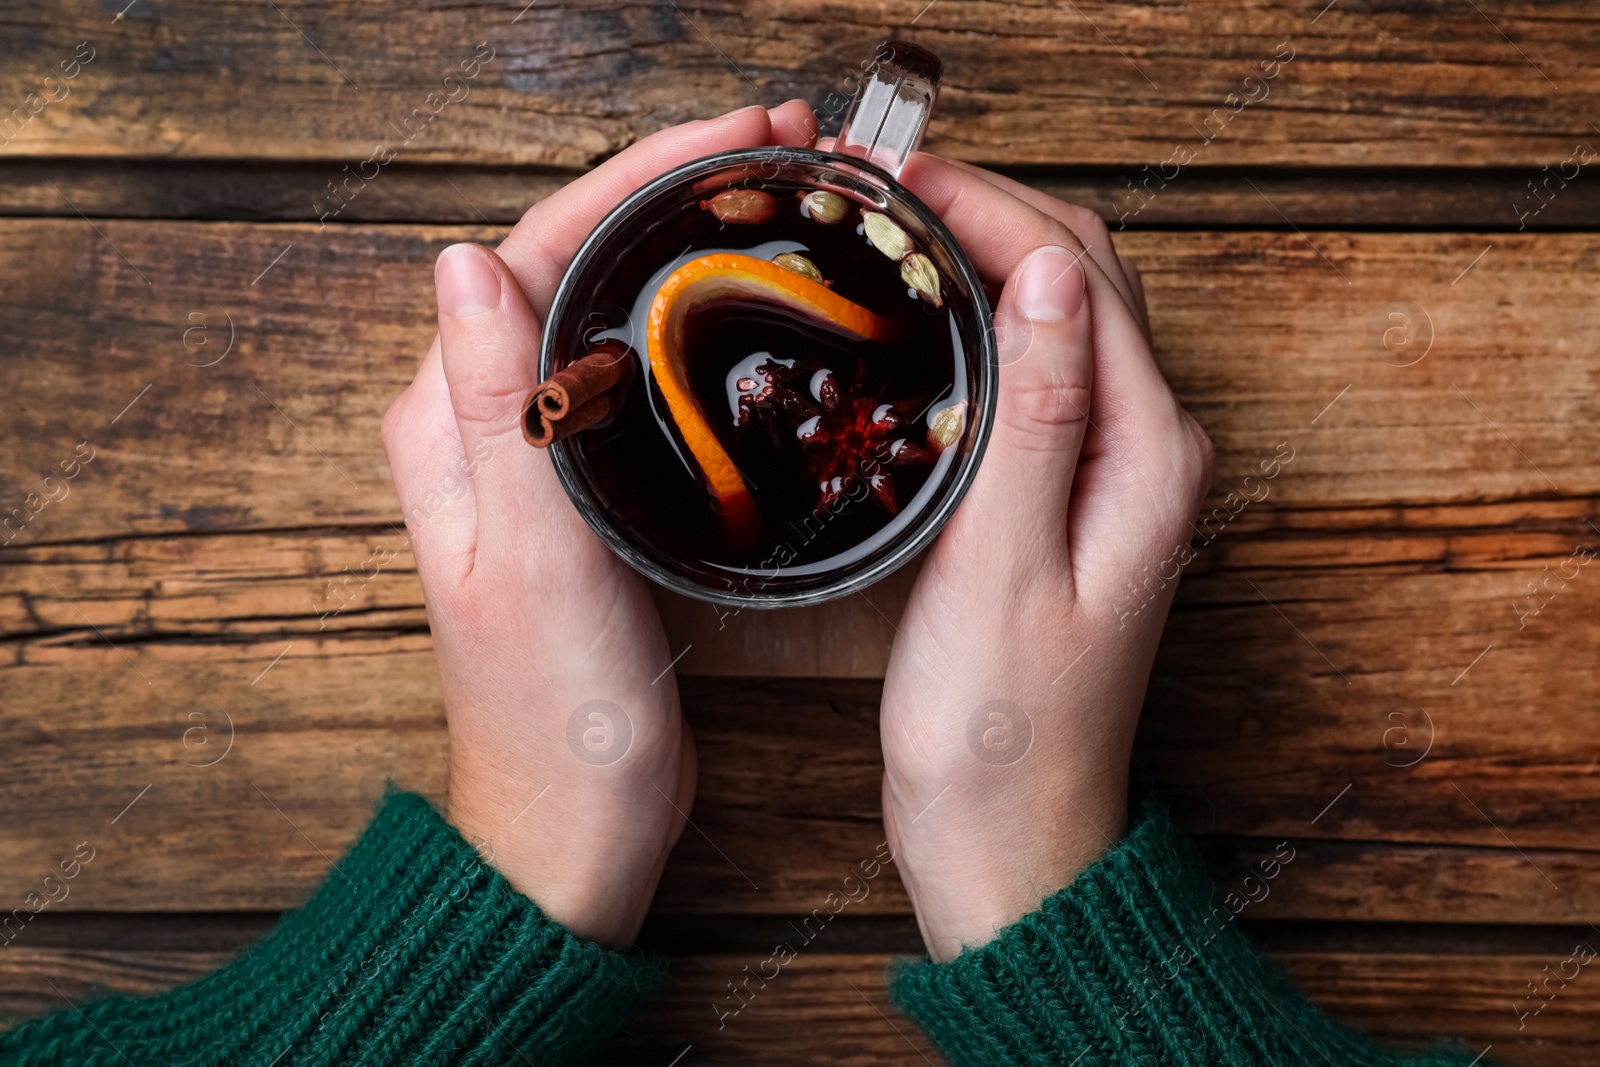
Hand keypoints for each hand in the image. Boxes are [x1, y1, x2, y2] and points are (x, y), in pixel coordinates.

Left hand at [381, 102, 821, 948]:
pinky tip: (750, 314)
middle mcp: (483, 426)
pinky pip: (636, 374)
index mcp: (448, 423)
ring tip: (774, 203)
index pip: (535, 249)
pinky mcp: (586, 494)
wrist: (572, 821)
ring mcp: (536, 458)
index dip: (635, 178)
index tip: (733, 141)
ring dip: (684, 246)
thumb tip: (463, 262)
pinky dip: (694, 324)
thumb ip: (500, 412)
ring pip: (609, 309)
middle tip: (775, 151)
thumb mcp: (529, 557)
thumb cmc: (552, 713)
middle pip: (572, 261)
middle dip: (669, 190)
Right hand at [878, 156, 1213, 960]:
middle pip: (1083, 278)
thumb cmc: (999, 728)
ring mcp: (1112, 476)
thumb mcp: (1005, 566)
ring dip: (988, 258)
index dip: (988, 207)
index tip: (893, 179)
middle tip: (880, 190)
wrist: (1012, 837)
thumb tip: (1046, 275)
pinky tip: (923, 322)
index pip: (1079, 275)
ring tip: (892, 231)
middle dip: (989, 213)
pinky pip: (1040, 376)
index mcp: (1146, 456)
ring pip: (1062, 318)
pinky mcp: (1069, 502)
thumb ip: (1037, 415)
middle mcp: (1148, 451)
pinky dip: (986, 323)